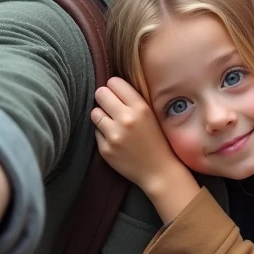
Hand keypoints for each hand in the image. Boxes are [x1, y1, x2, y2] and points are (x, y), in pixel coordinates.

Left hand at [92, 79, 199, 219]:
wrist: (159, 171)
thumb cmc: (156, 140)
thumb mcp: (151, 114)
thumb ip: (134, 99)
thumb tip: (111, 85)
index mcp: (140, 107)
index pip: (114, 82)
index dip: (114, 87)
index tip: (116, 93)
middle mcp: (126, 119)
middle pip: (101, 94)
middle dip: (104, 98)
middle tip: (110, 105)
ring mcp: (114, 135)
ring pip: (95, 113)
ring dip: (101, 115)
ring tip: (112, 122)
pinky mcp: (106, 149)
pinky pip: (96, 132)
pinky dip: (102, 133)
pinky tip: (114, 138)